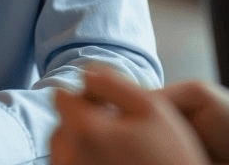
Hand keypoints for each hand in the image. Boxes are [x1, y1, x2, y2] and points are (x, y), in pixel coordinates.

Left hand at [51, 65, 210, 164]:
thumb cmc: (169, 156)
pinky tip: (111, 161)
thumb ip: (114, 82)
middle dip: (79, 117)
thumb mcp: (151, 106)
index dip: (83, 92)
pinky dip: (82, 160)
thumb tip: (87, 73)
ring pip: (61, 151)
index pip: (61, 97)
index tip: (106, 100)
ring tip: (112, 144)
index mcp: (86, 131)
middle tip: (112, 122)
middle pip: (59, 126)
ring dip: (79, 141)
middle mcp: (70, 158)